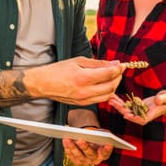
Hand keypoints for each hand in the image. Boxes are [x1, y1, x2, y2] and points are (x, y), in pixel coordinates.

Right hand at [0, 57, 124, 107]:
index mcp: (83, 78)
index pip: (108, 74)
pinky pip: (100, 99)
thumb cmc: (58, 70)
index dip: (118, 69)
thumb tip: (114, 64)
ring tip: (112, 77)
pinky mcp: (83, 104)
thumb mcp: (78, 61)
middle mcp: (84, 91)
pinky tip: (104, 84)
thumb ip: (97, 63)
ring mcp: (84, 100)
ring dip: (114, 86)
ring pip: (108, 95)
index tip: (122, 65)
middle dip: (118, 78)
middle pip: (111, 86)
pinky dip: (106, 92)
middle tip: (118, 70)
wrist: (43, 84)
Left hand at [62, 133, 112, 165]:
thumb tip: (90, 132)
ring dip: (72, 147)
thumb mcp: (101, 134)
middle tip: (80, 140)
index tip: (108, 144)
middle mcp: (95, 160)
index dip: (107, 149)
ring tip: (68, 139)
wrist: (91, 140)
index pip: (106, 152)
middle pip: (90, 155)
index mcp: (104, 154)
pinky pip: (71, 156)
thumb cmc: (97, 136)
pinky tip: (65, 141)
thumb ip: (100, 134)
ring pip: (79, 156)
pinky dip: (68, 148)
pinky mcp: (77, 161)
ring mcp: (86, 162)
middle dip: (85, 147)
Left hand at [109, 90, 165, 124]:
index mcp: (149, 116)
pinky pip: (126, 105)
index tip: (126, 115)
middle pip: (130, 114)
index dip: (133, 118)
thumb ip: (161, 99)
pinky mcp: (135, 107)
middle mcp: (142, 115)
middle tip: (112, 103)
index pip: (140, 119)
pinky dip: (120, 102)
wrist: (165, 101)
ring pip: (126, 110)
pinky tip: (113, 97)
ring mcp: (137, 112)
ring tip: (110, 100)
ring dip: (118, 105)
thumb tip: (156, 100)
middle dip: (121, 109)